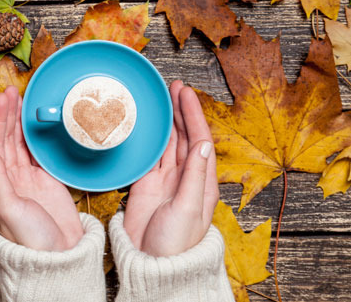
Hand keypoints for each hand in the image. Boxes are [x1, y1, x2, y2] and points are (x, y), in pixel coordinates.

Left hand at [0, 86, 83, 251]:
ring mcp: (26, 177)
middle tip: (11, 89)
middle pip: (5, 137)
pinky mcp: (44, 179)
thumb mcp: (9, 210)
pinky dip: (34, 133)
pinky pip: (36, 150)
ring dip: (18, 119)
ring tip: (21, 97)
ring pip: (19, 140)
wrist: (58, 257)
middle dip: (7, 112)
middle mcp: (7, 177)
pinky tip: (34, 119)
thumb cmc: (30, 240)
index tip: (3, 98)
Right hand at [123, 80, 218, 256]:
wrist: (152, 264)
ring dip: (166, 120)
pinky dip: (148, 137)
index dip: (193, 113)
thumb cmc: (176, 243)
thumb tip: (203, 143)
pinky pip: (149, 154)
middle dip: (180, 110)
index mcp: (202, 181)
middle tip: (172, 86)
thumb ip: (195, 176)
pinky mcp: (146, 185)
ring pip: (167, 142)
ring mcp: (165, 180)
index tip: (184, 92)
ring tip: (161, 98)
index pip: (199, 138)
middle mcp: (185, 176)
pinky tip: (146, 124)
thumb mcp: (188, 208)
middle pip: (184, 135)